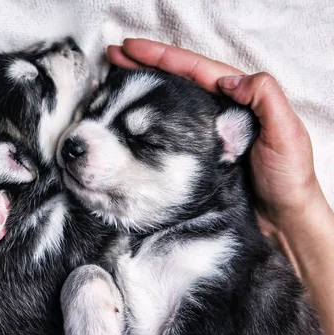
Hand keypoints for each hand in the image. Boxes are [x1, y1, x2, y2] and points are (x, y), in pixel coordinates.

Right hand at [106, 39, 329, 240]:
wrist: (280, 216)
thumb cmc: (288, 177)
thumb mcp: (286, 134)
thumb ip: (265, 99)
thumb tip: (229, 81)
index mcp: (238, 97)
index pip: (194, 69)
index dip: (161, 56)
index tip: (131, 49)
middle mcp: (218, 109)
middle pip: (176, 78)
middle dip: (145, 64)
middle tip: (114, 56)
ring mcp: (204, 131)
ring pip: (169, 100)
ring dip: (143, 87)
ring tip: (115, 78)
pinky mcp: (196, 152)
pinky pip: (168, 128)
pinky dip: (147, 119)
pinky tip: (129, 117)